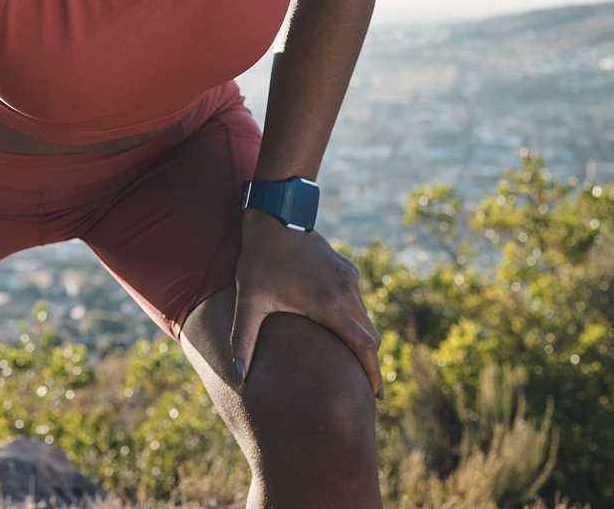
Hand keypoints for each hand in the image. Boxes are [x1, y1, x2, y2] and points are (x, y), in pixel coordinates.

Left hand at [230, 210, 383, 397]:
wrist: (275, 216)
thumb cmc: (259, 260)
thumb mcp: (248, 301)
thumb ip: (243, 339)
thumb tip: (238, 375)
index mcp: (328, 304)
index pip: (363, 346)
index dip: (372, 373)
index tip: (376, 396)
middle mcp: (346, 292)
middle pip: (370, 336)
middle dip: (370, 363)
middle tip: (369, 390)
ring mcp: (349, 278)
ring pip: (365, 317)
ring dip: (363, 340)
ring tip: (356, 364)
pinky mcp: (347, 268)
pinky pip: (357, 300)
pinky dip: (357, 319)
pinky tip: (344, 330)